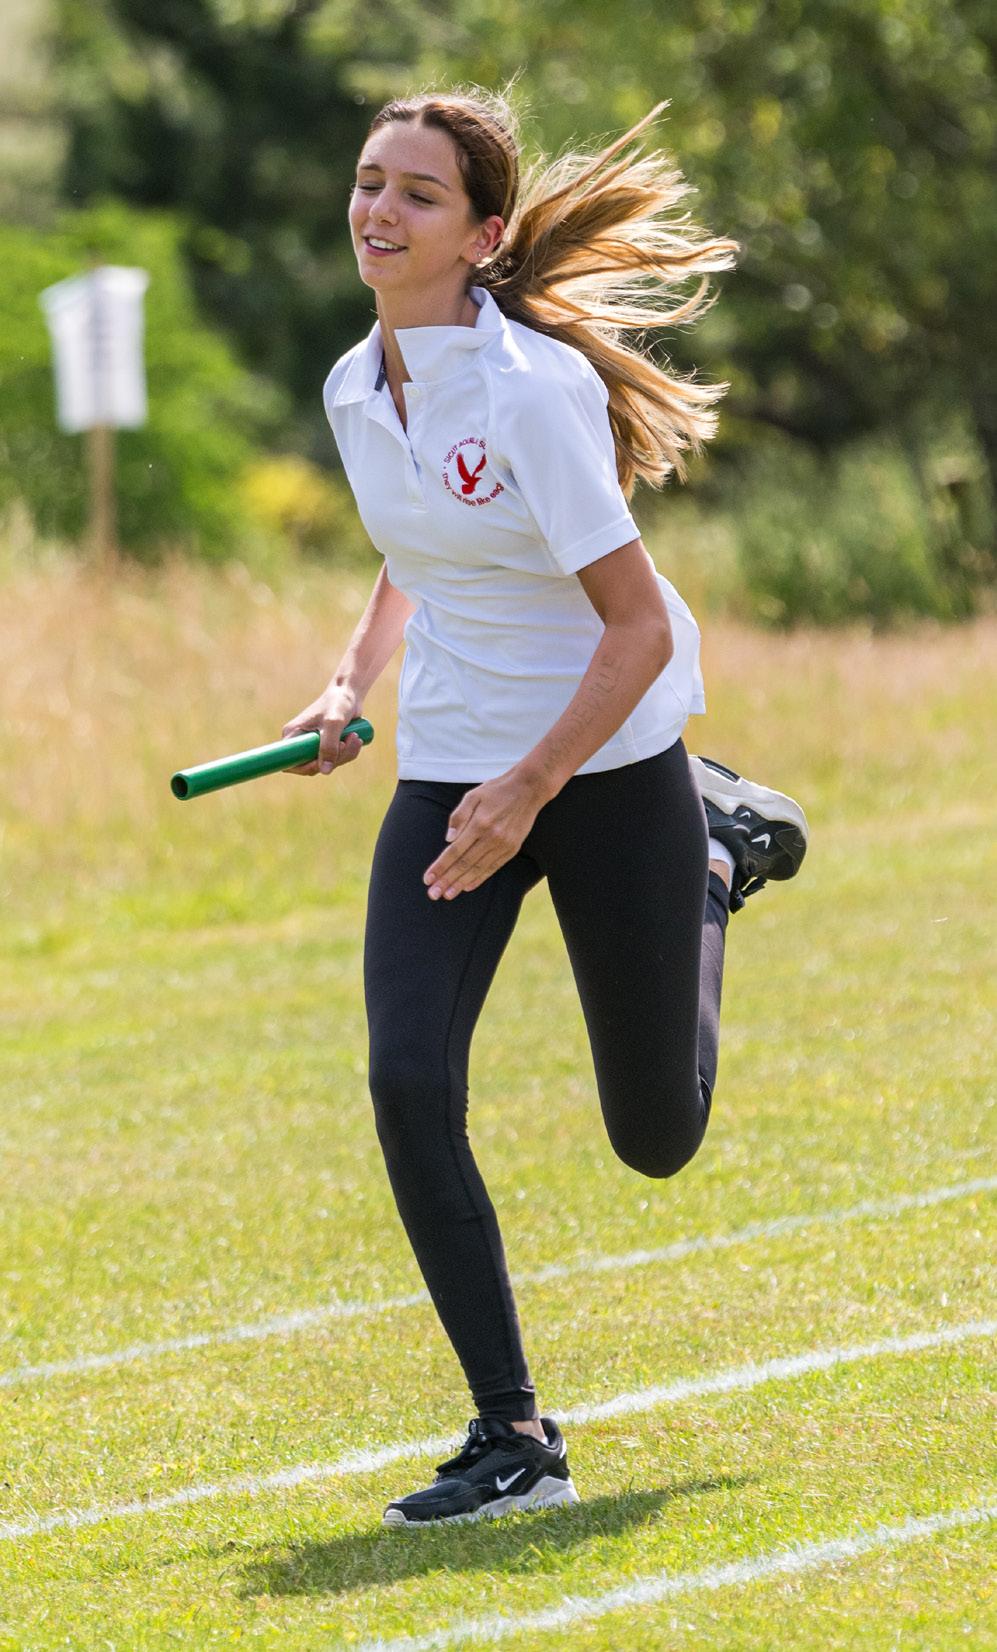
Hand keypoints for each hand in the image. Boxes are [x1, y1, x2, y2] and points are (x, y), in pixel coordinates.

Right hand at [281, 687, 364, 775]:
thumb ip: (328, 746)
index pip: (289, 763)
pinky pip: (336, 760)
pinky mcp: (325, 746)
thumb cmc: (338, 703)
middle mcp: (299, 742)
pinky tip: (356, 739)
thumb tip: (324, 771)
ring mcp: (313, 745)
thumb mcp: (333, 723)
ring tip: (355, 736)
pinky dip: (348, 753)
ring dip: (345, 755)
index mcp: (293, 734)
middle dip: (333, 759)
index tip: (324, 759)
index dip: (305, 768)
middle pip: (312, 767)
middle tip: (345, 742)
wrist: (349, 694)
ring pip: (327, 764)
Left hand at [423, 768, 547, 899]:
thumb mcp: (473, 795)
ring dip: (461, 883)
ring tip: (447, 895)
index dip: (440, 866)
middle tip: (433, 894)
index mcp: (479, 823)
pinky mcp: (512, 849)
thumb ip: (459, 816)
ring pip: (478, 869)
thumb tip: (448, 839)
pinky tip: (468, 887)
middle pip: (464, 864)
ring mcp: (503, 845)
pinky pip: (493, 868)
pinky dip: (479, 878)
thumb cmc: (496, 790)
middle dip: (447, 880)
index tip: (428, 878)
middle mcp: (491, 837)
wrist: (528, 789)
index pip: (455, 851)